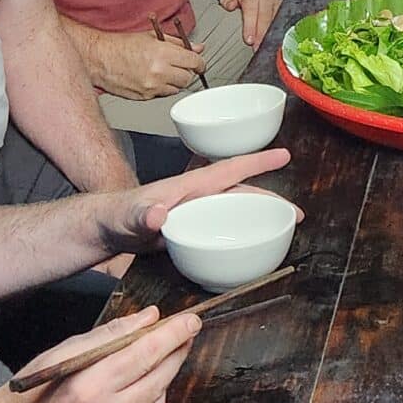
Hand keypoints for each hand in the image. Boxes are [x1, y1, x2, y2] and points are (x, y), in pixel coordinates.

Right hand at [0, 306, 199, 402]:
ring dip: (163, 382)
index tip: (191, 322)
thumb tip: (150, 318)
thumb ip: (111, 335)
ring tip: (151, 369)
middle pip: (159, 378)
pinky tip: (145, 398)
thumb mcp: (64, 352)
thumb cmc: (35, 391)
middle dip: (176, 352)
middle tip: (183, 336)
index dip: (174, 334)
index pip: (146, 353)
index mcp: (89, 385)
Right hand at [84, 26, 206, 99]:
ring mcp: (151, 87)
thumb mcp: (152, 37)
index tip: (198, 63)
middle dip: (186, 72)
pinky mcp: (144, 97)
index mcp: (163, 54)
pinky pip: (162, 94)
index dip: (199, 62)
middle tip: (178, 65)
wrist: (98, 58)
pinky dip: (161, 88)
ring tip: (161, 71)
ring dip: (174, 81)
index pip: (194, 62)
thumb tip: (198, 48)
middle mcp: (159, 72)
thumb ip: (178, 43)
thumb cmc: (121, 45)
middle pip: (188, 78)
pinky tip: (150, 78)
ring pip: (176, 89)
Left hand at [95, 146, 292, 257]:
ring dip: (259, 218)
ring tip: (282, 230)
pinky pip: (223, 228)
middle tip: (297, 213)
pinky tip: (249, 248)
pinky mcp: (191, 229)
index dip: (257, 162)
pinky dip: (240, 234)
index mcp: (191, 186)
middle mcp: (198, 197)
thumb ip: (144, 214)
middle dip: (271, 200)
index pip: (230, 170)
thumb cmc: (117, 215)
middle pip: (241, 193)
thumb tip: (160, 214)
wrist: (106, 229)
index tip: (284, 155)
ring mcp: (196, 213)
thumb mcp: (131, 215)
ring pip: (235, 211)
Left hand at [222, 0, 282, 46]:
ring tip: (268, 49)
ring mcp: (278, 3)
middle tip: (257, 48)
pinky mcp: (285, 10)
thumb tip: (229, 5)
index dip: (250, 25)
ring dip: (272, 36)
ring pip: (277, 21)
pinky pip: (284, 23)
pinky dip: (281, 35)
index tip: (248, 40)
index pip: (252, 9)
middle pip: (266, 17)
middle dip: (262, 34)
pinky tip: (278, 45)